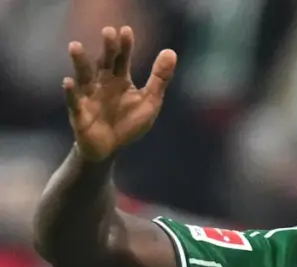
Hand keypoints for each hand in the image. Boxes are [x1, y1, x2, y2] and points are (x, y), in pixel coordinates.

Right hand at [64, 26, 176, 161]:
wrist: (111, 148)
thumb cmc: (129, 122)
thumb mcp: (150, 100)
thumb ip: (159, 78)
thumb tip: (171, 52)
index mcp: (118, 79)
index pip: (121, 58)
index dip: (124, 46)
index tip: (126, 30)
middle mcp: (101, 83)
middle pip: (103, 63)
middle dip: (106, 49)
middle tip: (108, 32)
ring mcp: (88, 96)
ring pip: (83, 77)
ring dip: (80, 63)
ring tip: (76, 46)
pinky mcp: (79, 113)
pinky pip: (73, 102)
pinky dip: (70, 92)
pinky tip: (68, 81)